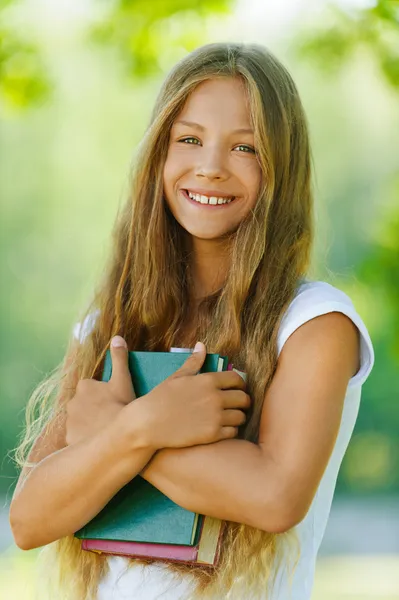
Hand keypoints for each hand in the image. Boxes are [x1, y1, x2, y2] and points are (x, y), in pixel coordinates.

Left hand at [65, 336, 134, 444]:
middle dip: (93, 409)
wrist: (120, 436)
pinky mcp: (70, 438)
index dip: (102, 395)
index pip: (91, 388)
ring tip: (104, 429)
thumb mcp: (123, 380)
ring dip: (88, 424)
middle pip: (83, 404)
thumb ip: (119, 358)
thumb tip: (117, 337)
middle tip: (109, 416)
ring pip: (79, 420)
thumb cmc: (122, 405)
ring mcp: (70, 421)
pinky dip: (84, 438)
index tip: (113, 401)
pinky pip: (77, 437)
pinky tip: (97, 440)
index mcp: (84, 386)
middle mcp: (72, 402)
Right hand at [130, 342, 250, 449]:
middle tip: (237, 405)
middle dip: (243, 401)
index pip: (236, 379)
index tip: (237, 389)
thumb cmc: (160, 398)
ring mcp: (215, 417)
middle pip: (243, 398)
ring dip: (238, 416)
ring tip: (231, 417)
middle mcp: (215, 397)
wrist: (148, 423)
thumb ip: (194, 362)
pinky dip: (231, 430)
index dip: (240, 384)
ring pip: (241, 416)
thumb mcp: (177, 376)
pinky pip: (233, 432)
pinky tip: (222, 429)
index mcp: (208, 380)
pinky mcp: (213, 434)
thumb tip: (201, 345)